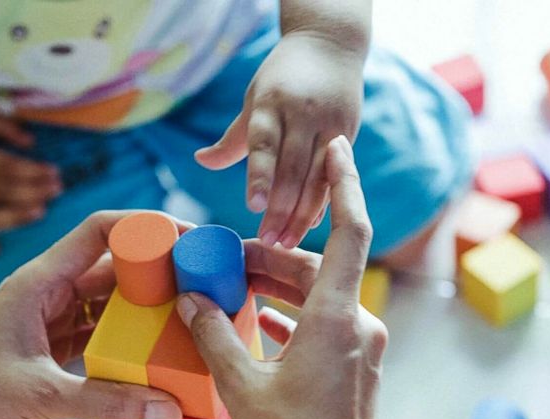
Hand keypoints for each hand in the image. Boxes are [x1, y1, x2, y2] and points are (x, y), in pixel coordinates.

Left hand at [0, 211, 186, 418]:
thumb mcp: (41, 397)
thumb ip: (106, 402)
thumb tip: (169, 408)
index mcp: (38, 282)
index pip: (97, 231)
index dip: (142, 225)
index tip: (184, 235)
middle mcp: (46, 291)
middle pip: (110, 263)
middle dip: (154, 267)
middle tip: (199, 277)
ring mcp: (48, 316)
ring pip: (107, 298)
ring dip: (142, 304)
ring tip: (186, 312)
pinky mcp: (50, 342)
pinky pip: (97, 328)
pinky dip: (125, 335)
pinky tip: (153, 348)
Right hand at [178, 137, 385, 418]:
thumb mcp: (241, 386)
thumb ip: (215, 335)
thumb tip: (193, 300)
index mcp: (335, 317)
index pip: (348, 231)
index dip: (345, 183)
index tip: (337, 147)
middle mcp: (358, 324)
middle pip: (317, 269)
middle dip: (273, 258)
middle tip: (229, 256)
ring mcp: (362, 349)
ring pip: (319, 299)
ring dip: (280, 291)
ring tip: (235, 289)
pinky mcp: (356, 370)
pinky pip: (324, 327)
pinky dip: (292, 319)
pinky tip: (258, 326)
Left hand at [195, 32, 364, 249]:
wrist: (330, 45)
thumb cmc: (282, 79)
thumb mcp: (254, 101)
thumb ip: (232, 139)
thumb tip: (200, 161)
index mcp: (271, 102)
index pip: (264, 144)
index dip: (260, 176)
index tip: (254, 206)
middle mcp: (302, 112)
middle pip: (293, 168)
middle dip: (281, 208)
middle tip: (268, 241)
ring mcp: (329, 123)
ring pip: (317, 177)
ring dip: (302, 214)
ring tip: (286, 242)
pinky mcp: (348, 133)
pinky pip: (335, 176)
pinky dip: (323, 202)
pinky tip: (310, 227)